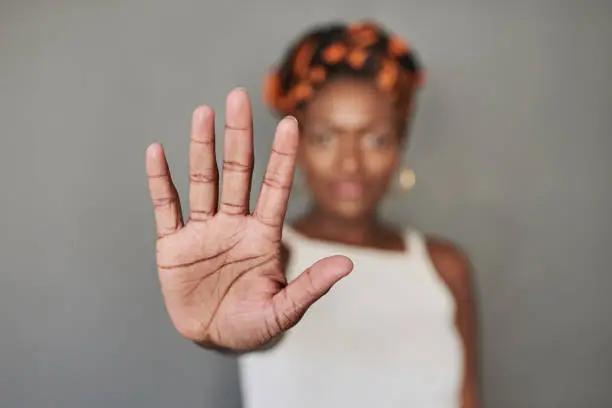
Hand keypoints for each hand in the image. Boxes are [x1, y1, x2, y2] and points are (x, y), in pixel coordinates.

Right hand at [145, 89, 352, 350]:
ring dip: (201, 148)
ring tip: (203, 113)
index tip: (291, 123)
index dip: (282, 157)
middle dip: (239, 136)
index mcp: (263, 236)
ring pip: (203, 181)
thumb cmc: (253, 325)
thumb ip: (311, 286)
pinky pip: (166, 206)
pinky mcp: (173, 244)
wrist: (214, 339)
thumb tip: (348, 263)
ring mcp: (203, 231)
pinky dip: (160, 181)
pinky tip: (157, 152)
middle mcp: (234, 224)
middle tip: (238, 97)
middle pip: (237, 172)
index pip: (275, 188)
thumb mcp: (284, 310)